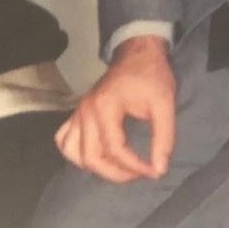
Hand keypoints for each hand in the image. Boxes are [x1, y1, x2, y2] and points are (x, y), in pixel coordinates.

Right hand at [55, 35, 176, 182]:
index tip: (154, 171)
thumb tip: (159, 168)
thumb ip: (163, 138)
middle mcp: (86, 111)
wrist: (137, 54)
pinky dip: (76, 152)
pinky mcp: (77, 113)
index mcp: (105, 107)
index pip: (115, 149)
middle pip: (91, 157)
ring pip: (72, 151)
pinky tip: (95, 154)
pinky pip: (64, 139)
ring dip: (94, 166)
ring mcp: (78, 112)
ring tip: (117, 167)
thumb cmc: (150, 77)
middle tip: (138, 173)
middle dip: (116, 173)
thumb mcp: (164, 104)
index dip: (136, 166)